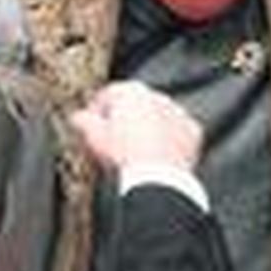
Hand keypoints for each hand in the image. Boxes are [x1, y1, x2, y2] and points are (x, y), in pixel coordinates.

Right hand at [70, 81, 202, 174]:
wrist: (157, 178)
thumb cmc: (125, 154)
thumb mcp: (95, 137)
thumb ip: (84, 121)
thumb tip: (78, 117)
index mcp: (131, 92)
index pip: (109, 95)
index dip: (98, 110)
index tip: (93, 123)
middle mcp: (157, 96)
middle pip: (136, 105)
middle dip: (126, 119)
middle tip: (115, 140)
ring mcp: (177, 113)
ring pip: (158, 118)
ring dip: (149, 129)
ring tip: (137, 151)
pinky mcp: (192, 131)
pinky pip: (178, 133)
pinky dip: (170, 141)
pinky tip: (158, 156)